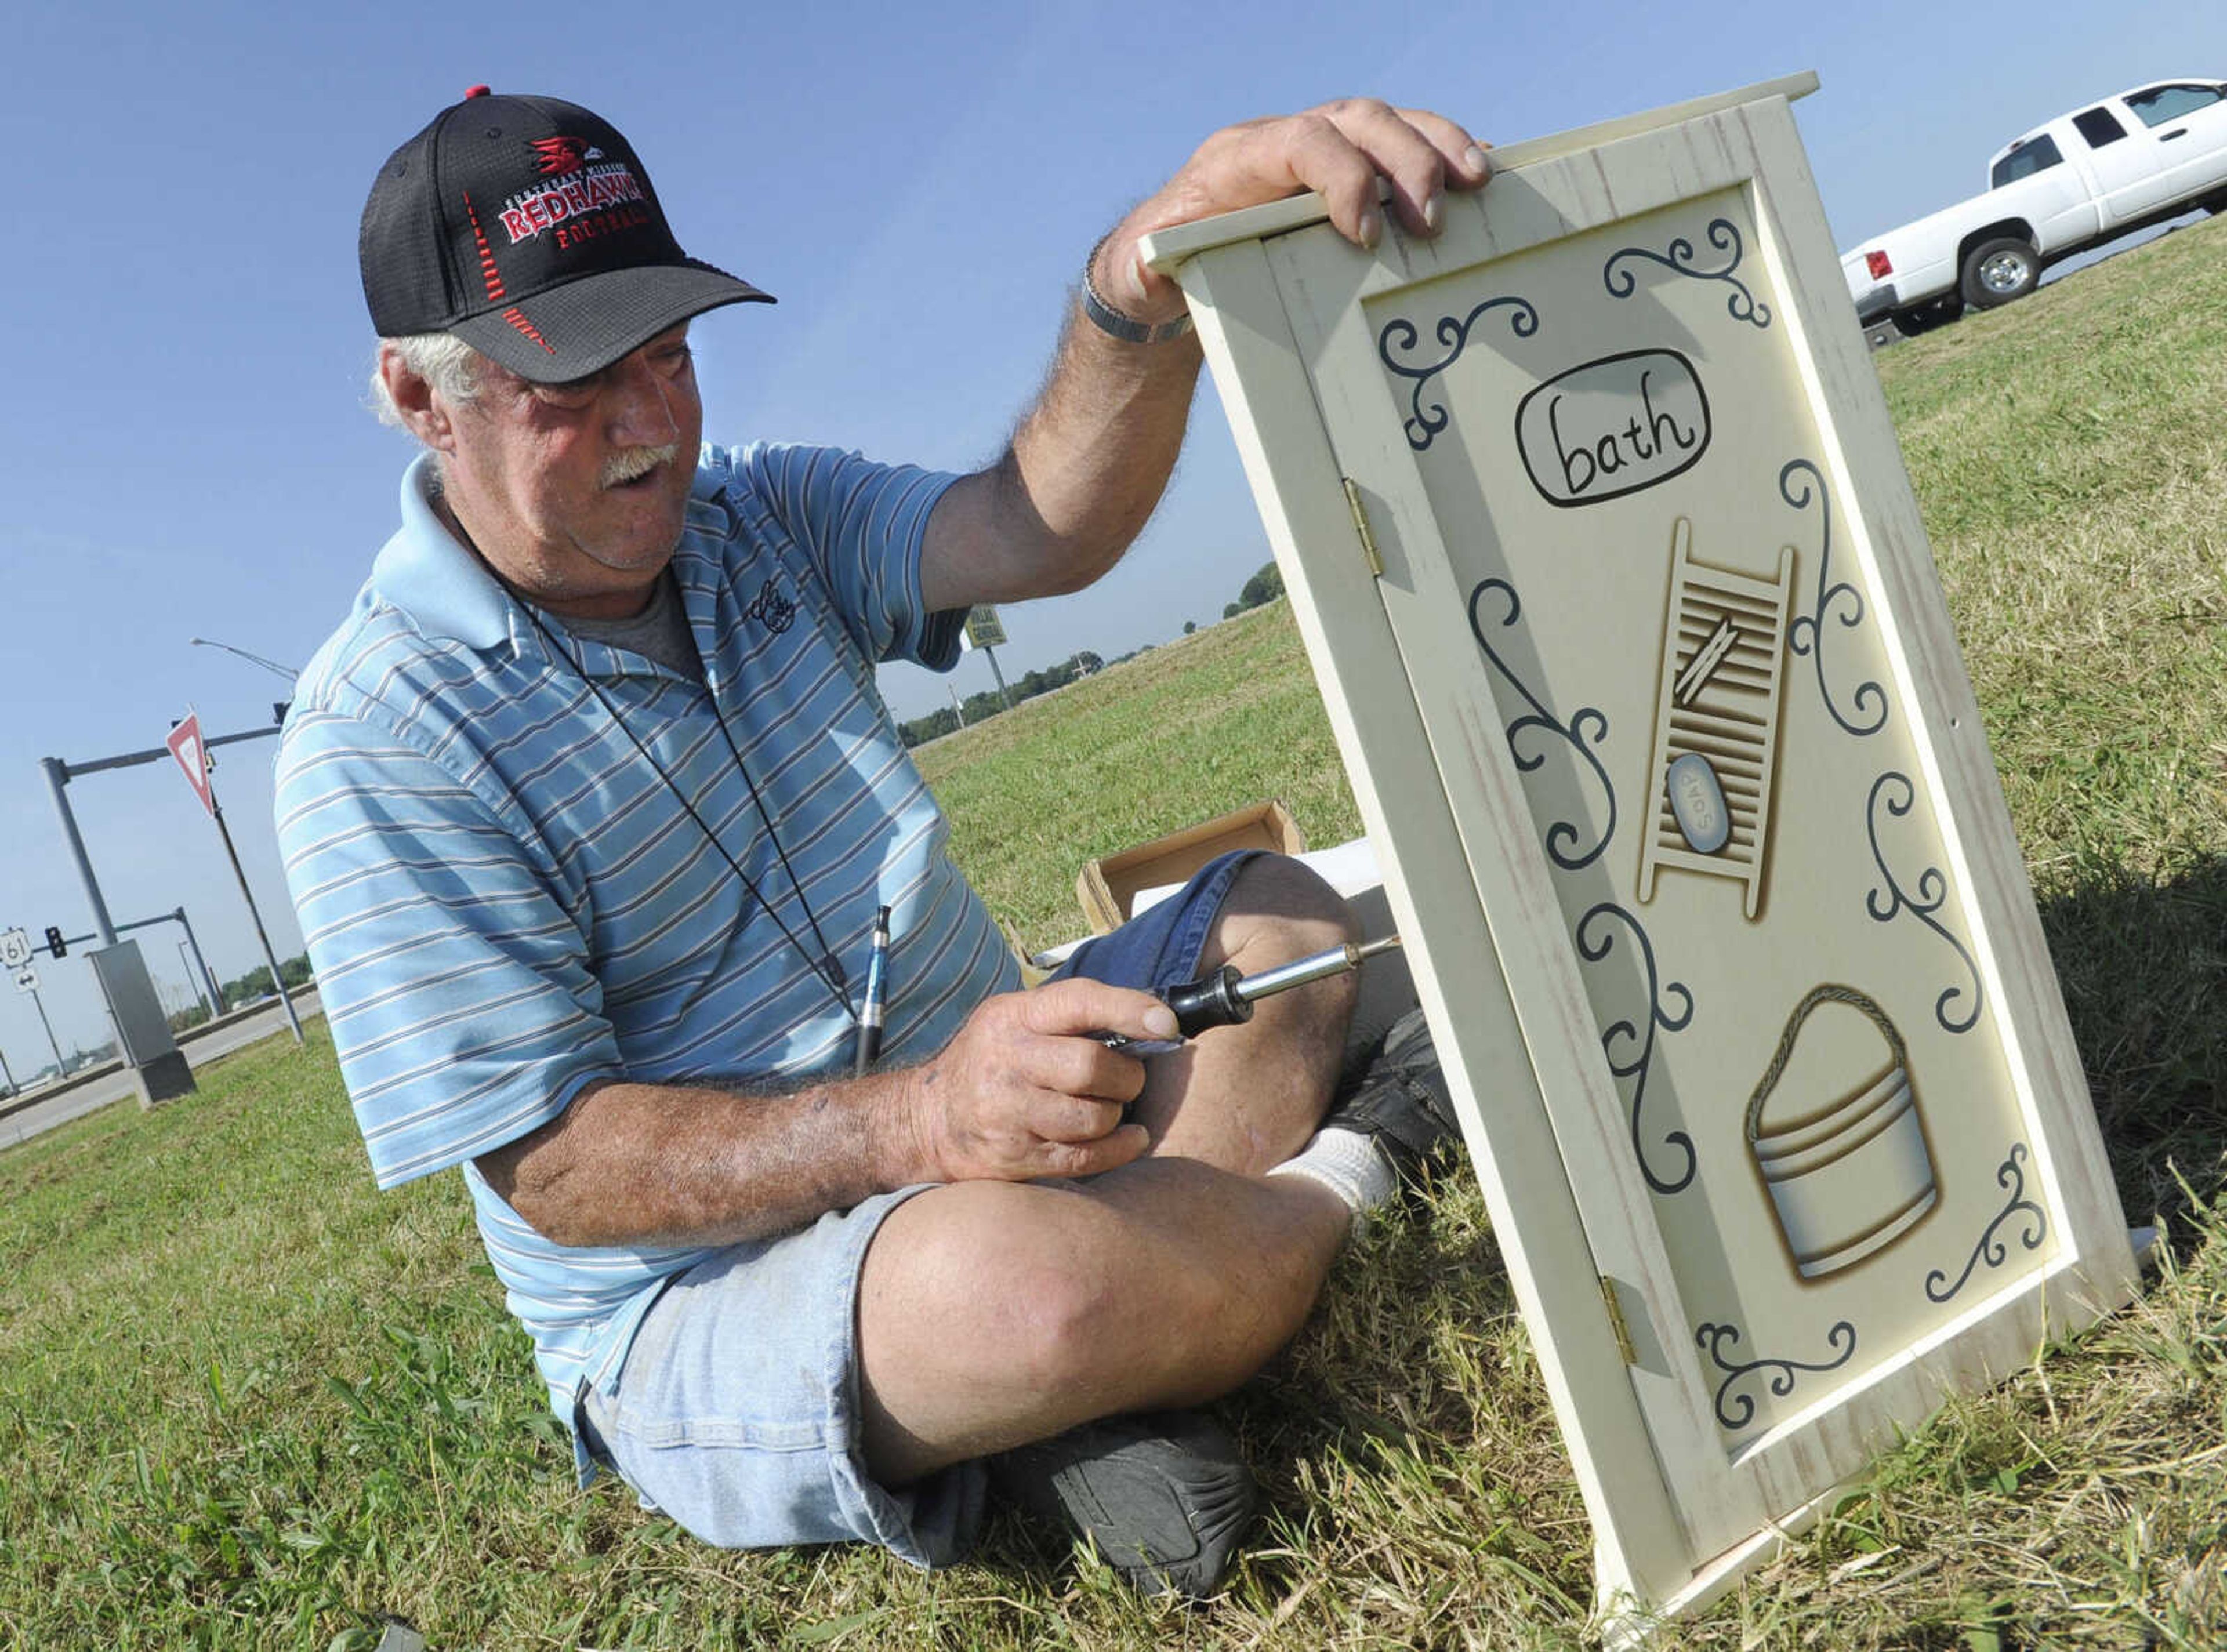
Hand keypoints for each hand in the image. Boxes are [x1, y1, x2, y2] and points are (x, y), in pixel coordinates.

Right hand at [898, 979, 1177, 1181]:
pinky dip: (1119, 1147)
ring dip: (1116, 1113)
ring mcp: (1009, 1114)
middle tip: (1127, 1079)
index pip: (1079, 1002)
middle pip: (1091, 1066)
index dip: (1130, 1009)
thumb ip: (1068, 1017)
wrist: (926, 1121)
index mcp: (1011, 1018)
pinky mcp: (1017, 1157)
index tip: (1166, 1024)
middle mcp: (1007, 1062)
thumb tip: (1149, 1020)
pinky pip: (1087, 1157)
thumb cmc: (988, 1063)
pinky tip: (1126, 1138)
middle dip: (1126, 1075)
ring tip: (1108, 1107)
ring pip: (1093, 1116)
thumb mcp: (1012, 1021)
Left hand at [1095, 99, 1493, 319]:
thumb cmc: (1162, 265)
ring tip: (1477, 184)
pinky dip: (1440, 155)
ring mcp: (1320, 147)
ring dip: (1438, 148)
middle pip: (1357, 120)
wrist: (1167, 257)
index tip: (1366, 233)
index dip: (1341, 176)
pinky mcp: (1347, 167)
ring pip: (1387, 123)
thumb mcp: (1146, 273)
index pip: (1300, 140)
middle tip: (1432, 222)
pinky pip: (1400, 146)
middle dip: (1405, 162)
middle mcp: (1284, 139)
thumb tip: (1157, 267)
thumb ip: (1152, 267)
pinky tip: (1477, 174)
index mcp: (1237, 160)